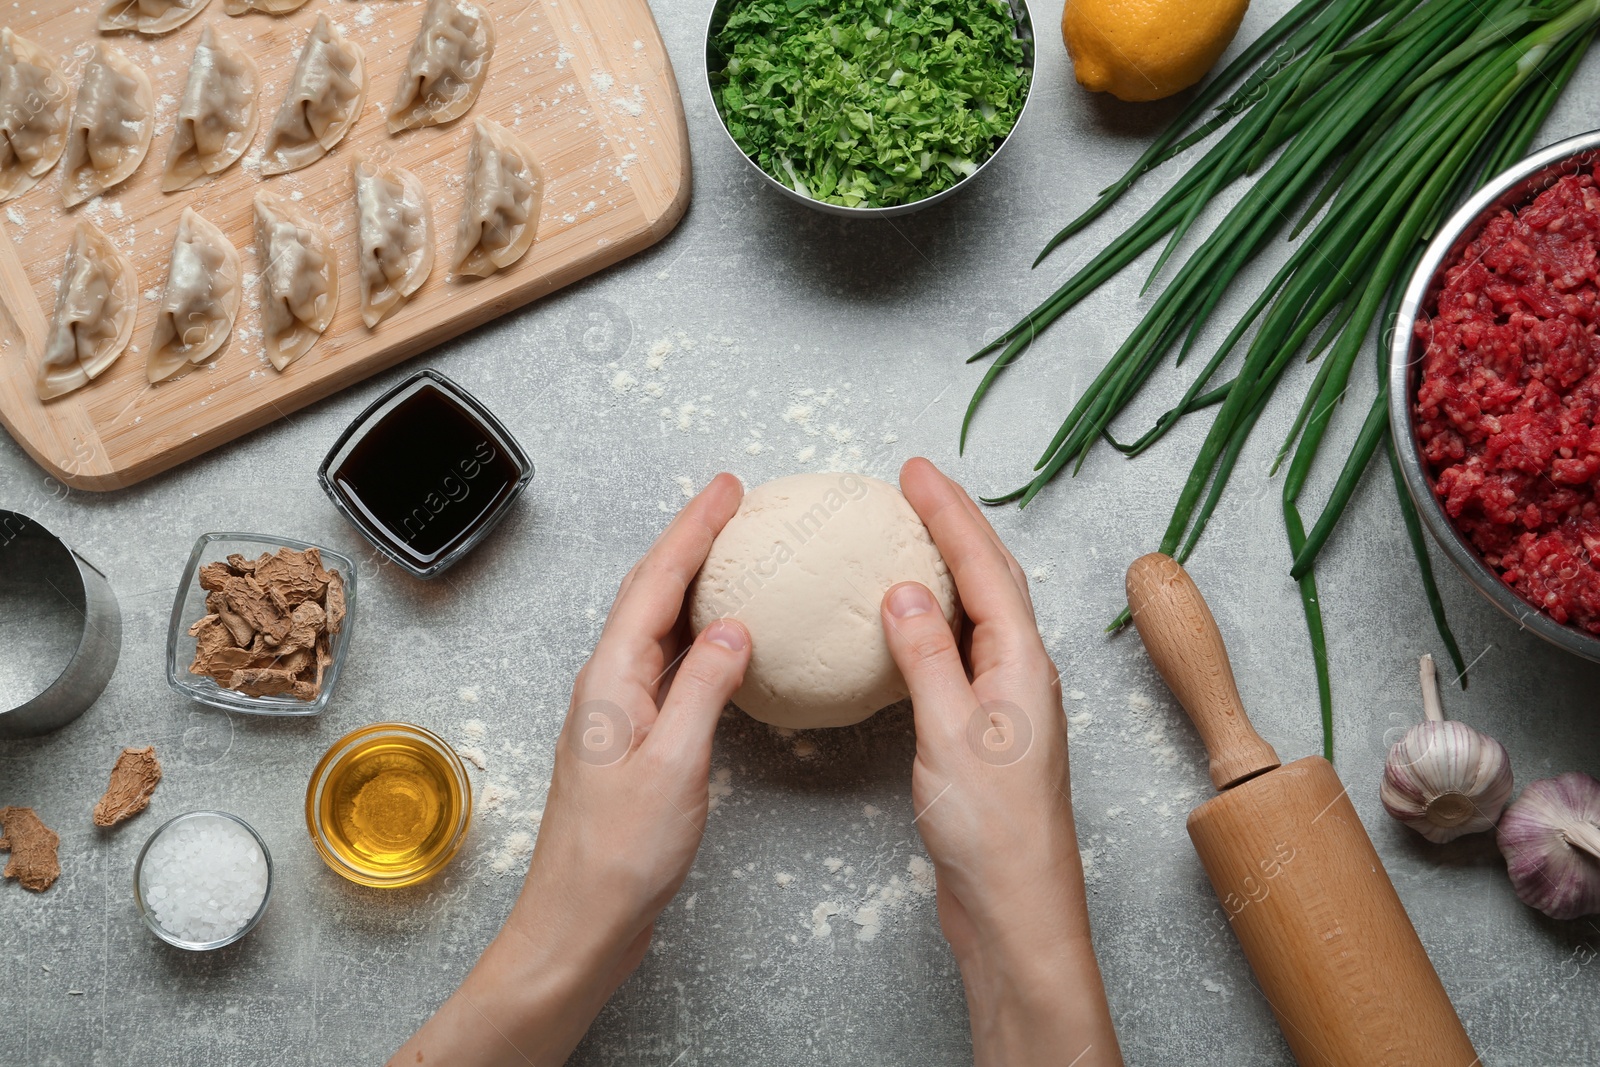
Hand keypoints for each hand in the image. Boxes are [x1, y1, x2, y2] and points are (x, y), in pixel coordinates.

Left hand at [392, 474, 750, 1066]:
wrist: (579, 924)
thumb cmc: (619, 857)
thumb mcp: (675, 766)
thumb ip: (704, 690)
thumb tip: (733, 626)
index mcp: (612, 681)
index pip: (656, 583)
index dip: (692, 530)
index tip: (727, 490)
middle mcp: (608, 686)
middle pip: (650, 593)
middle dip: (689, 541)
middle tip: (729, 503)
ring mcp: (617, 714)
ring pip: (657, 626)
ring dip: (691, 582)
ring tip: (729, 551)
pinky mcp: (632, 742)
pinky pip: (666, 665)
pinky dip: (695, 635)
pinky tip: (718, 638)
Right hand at [882, 457, 1121, 1066]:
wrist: (1016, 910)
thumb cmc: (993, 832)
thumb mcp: (949, 733)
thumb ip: (926, 656)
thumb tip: (903, 589)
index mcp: (1022, 665)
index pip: (984, 567)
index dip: (949, 513)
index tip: (914, 471)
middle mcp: (1023, 675)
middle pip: (991, 579)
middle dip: (954, 526)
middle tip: (914, 484)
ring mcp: (1008, 705)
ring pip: (979, 615)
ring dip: (949, 568)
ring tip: (913, 534)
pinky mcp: (986, 734)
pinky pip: (962, 654)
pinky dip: (936, 622)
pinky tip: (910, 626)